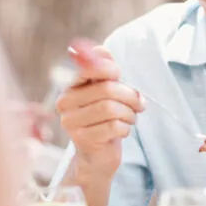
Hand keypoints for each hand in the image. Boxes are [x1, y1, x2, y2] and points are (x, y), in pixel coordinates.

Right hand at [56, 39, 143, 179]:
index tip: (119, 75)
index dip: (108, 68)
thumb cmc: (105, 119)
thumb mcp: (106, 91)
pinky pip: (113, 127)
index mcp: (70, 86)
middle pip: (106, 90)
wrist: (98, 155)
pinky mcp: (82, 140)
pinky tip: (122, 130)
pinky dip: (125, 128)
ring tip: (131, 117)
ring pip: (111, 109)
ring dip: (129, 114)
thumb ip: (104, 69)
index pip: (88, 68)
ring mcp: (71, 123)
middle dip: (130, 96)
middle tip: (140, 103)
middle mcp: (65, 103)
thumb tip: (101, 50)